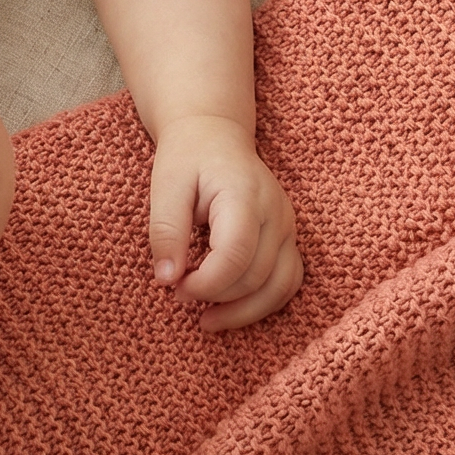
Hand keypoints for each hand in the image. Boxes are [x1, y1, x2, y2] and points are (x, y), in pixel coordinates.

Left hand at [147, 114, 301, 331]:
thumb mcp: (166, 185)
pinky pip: (286, 283)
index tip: (175, 287)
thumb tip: (166, 279)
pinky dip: (261, 303)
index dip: (206, 283)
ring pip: (280, 287)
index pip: (236, 254)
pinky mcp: (289, 239)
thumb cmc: (188, 158)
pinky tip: (230, 309)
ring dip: (244, 312)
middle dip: (217, 296)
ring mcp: (288, 227)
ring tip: (207, 320)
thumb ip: (166, 231)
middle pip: (256, 276)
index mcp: (244, 194)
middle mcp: (276, 212)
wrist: (215, 134)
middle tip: (178, 294)